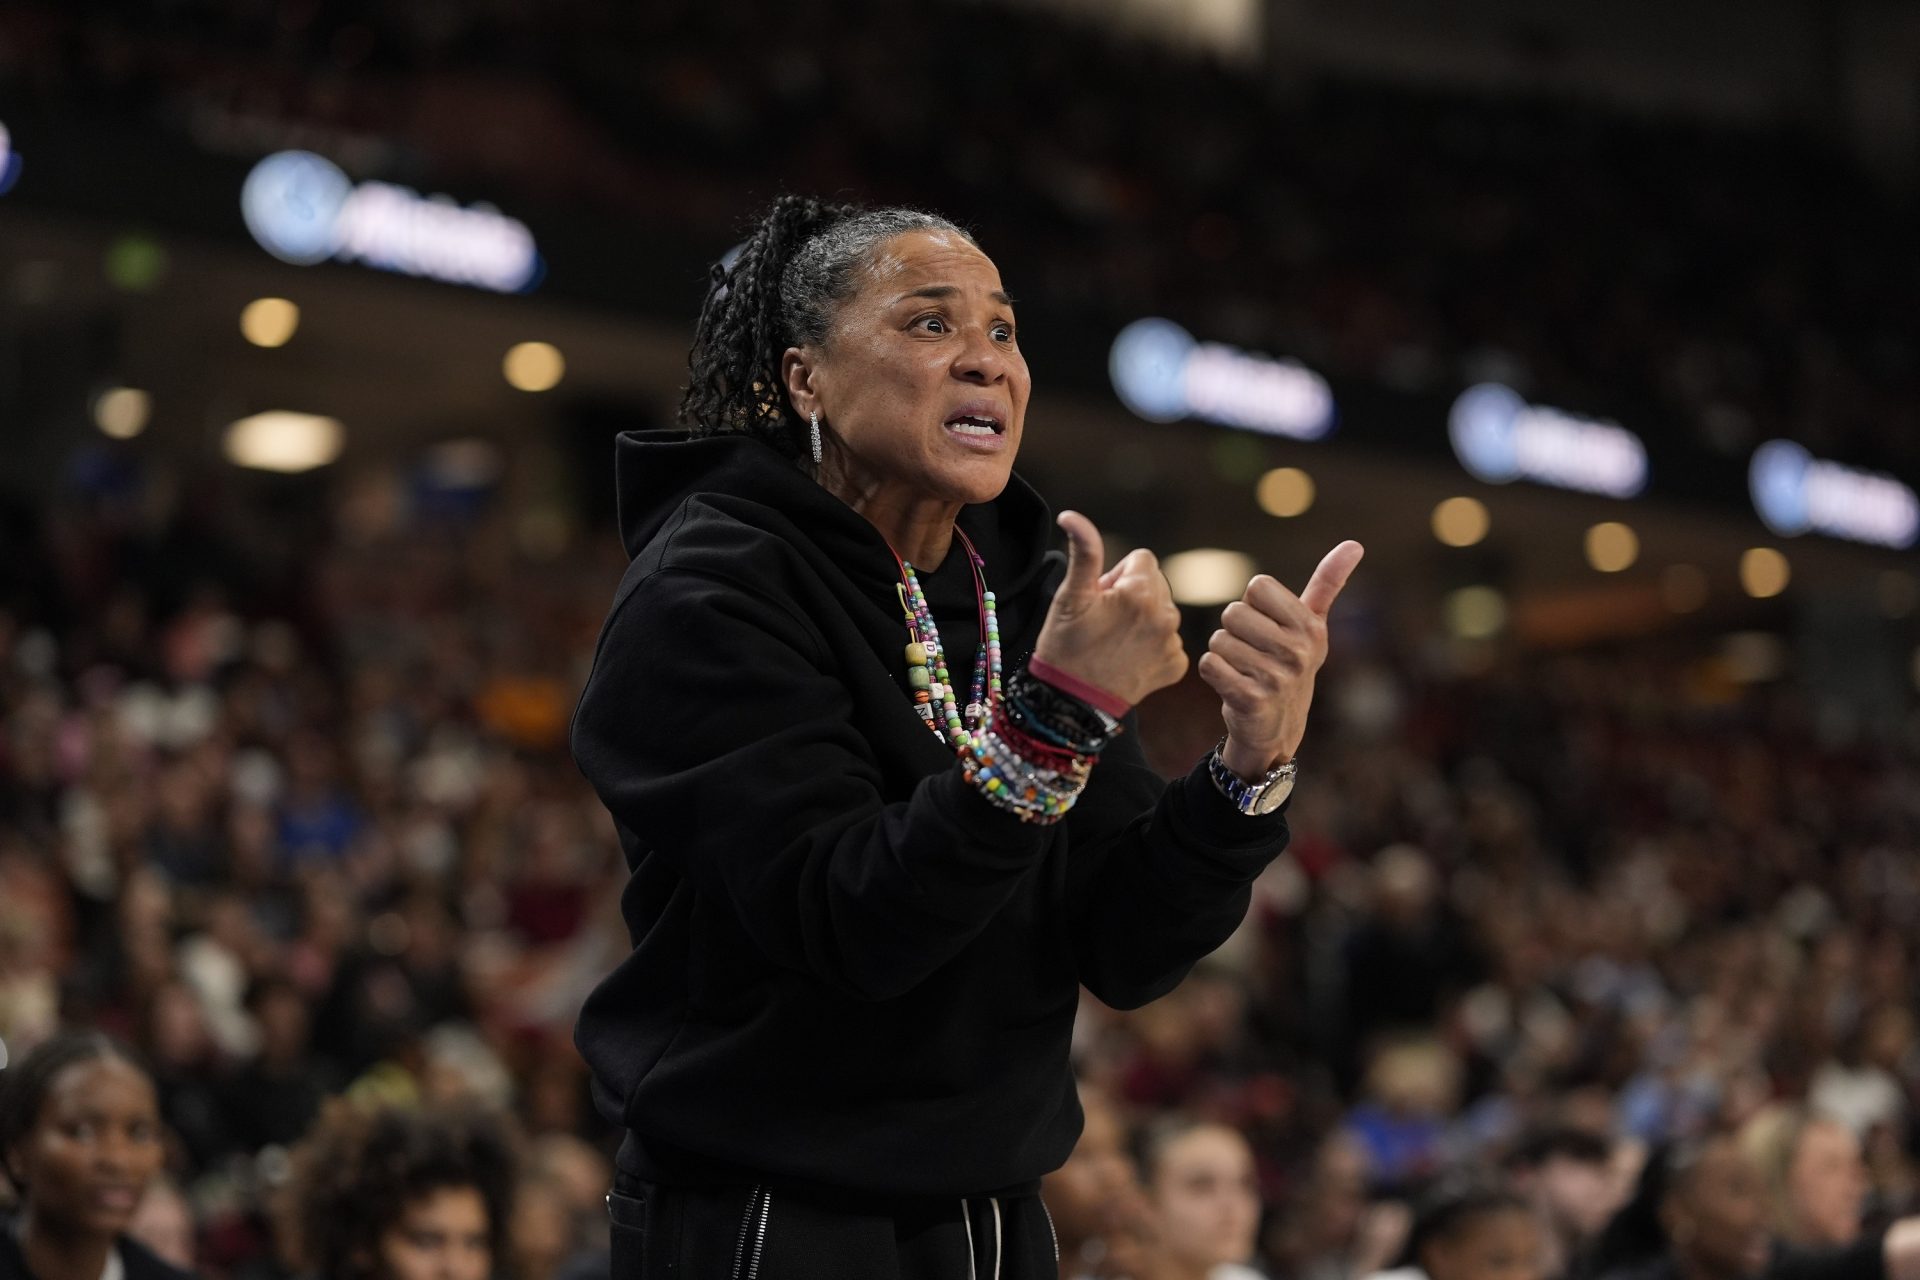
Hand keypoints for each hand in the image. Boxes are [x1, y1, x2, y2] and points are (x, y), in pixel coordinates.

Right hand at [1033, 511, 1187, 706]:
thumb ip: (1084, 550)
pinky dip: (1152, 646)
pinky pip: (1169, 640)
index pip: (1141, 560)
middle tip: (1105, 621)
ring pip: (1161, 611)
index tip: (1101, 600)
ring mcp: (1173, 643)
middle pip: (1154, 584)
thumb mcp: (1071, 595)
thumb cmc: (1066, 644)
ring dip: (1143, 619)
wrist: (1071, 701)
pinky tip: (1129, 657)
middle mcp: (1167, 615)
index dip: (1116, 577)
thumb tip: (1072, 516)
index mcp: (1143, 592)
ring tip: (1115, 641)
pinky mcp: (1177, 665)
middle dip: (1132, 595)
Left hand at [1197, 540, 1363, 776]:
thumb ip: (1328, 583)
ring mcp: (1275, 678)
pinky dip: (1213, 672)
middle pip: (1233, 612)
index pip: (1257, 586)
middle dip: (1235, 631)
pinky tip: (1231, 684)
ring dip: (1223, 654)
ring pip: (1218, 639)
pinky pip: (1209, 664)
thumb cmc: (1290, 664)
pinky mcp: (1250, 699)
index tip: (1268, 628)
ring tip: (1244, 670)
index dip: (1254, 605)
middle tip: (1253, 653)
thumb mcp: (1312, 625)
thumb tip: (1354, 544)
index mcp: (1311, 627)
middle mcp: (1298, 651)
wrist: (1278, 726)